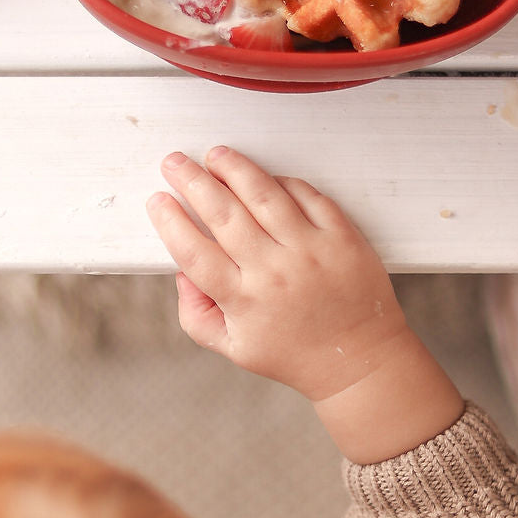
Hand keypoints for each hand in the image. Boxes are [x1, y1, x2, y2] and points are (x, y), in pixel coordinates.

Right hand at [147, 148, 462, 461]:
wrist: (359, 361)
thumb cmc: (293, 354)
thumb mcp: (233, 348)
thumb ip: (195, 314)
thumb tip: (181, 273)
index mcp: (242, 301)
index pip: (194, 252)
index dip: (170, 221)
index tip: (157, 200)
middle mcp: (274, 272)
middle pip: (223, 214)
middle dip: (191, 181)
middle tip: (174, 162)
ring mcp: (310, 251)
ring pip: (264, 194)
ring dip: (234, 168)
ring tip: (215, 155)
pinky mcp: (341, 237)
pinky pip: (307, 195)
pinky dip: (281, 180)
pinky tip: (263, 176)